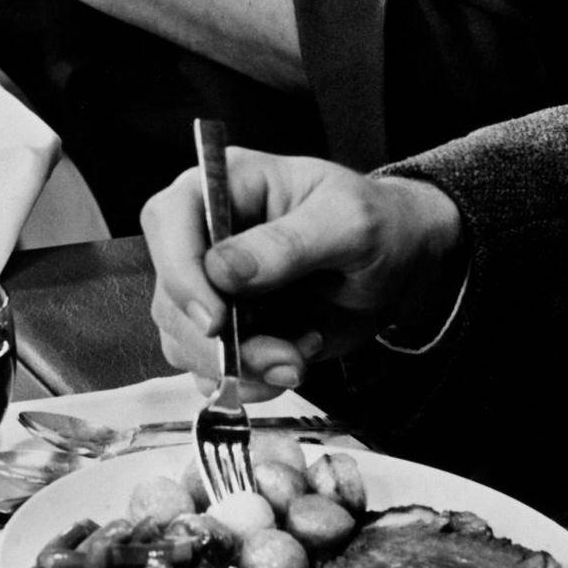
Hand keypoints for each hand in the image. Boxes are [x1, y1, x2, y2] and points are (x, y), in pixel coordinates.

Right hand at [141, 150, 463, 397]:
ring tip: (300, 355)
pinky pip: (210, 370)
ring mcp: (212, 287)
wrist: (399, 265)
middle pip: (170, 294)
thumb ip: (289, 244)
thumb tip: (224, 270)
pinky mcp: (226, 330)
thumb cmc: (375, 223)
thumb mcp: (349, 223)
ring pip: (185, 340)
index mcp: (225, 185)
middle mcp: (205, 235)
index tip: (216, 319)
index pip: (168, 220)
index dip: (180, 271)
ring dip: (241, 366)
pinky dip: (249, 382)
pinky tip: (292, 364)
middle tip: (284, 356)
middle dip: (221, 341)